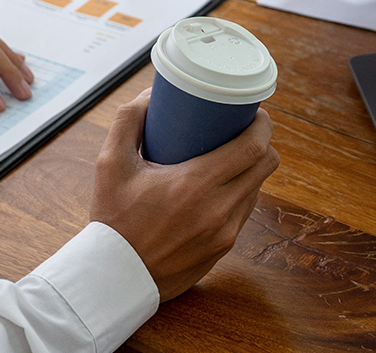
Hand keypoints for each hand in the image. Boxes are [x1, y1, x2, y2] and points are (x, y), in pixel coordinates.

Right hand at [90, 89, 279, 300]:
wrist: (113, 279)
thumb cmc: (112, 220)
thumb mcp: (110, 165)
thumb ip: (128, 122)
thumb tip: (151, 95)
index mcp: (195, 185)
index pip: (254, 148)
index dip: (262, 126)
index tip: (255, 113)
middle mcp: (218, 210)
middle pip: (266, 166)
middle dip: (262, 143)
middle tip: (245, 130)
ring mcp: (225, 233)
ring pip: (257, 189)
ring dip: (252, 169)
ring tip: (232, 156)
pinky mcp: (223, 248)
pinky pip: (245, 212)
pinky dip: (240, 194)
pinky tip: (223, 186)